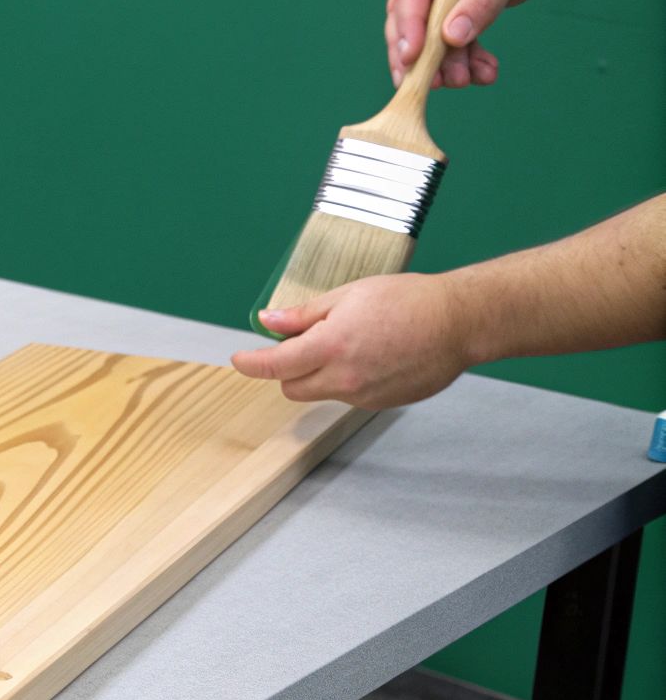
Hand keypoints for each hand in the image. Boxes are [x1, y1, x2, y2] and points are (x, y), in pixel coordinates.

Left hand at [231, 274, 475, 409]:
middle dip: (287, 369)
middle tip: (302, 342)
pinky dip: (347, 380)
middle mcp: (344, 378)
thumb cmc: (409, 301)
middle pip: (291, 388)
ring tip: (350, 342)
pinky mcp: (381, 403)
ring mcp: (364, 395)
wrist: (459, 323)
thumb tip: (268, 322)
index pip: (274, 366)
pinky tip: (371, 356)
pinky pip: (349, 396)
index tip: (240, 360)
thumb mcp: (348, 296)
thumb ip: (304, 315)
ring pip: (321, 392)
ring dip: (319, 374)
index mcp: (331, 346)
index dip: (251, 364)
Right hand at [386, 0, 564, 88]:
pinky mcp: (447, 10)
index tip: (411, 59)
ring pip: (426, 37)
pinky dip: (466, 60)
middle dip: (422, 55)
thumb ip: (483, 0)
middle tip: (435, 84)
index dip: (407, 27)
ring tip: (470, 79)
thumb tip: (451, 38)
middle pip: (406, 20)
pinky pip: (448, 42)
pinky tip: (485, 71)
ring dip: (447, 64)